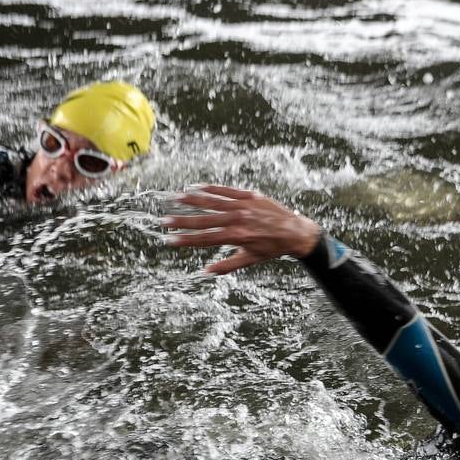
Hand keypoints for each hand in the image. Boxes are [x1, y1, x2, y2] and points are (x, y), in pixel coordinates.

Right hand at [163, 185, 322, 274]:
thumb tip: (206, 272)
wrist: (295, 232)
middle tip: (164, 221)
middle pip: (203, 220)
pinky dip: (211, 188)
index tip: (169, 240)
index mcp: (236, 237)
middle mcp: (237, 220)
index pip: (205, 239)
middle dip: (182, 221)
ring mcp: (243, 206)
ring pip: (212, 201)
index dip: (185, 240)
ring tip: (175, 199)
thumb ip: (227, 265)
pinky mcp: (249, 195)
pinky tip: (197, 187)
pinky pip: (226, 190)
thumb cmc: (272, 248)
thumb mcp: (250, 259)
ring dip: (192, 200)